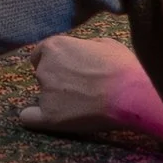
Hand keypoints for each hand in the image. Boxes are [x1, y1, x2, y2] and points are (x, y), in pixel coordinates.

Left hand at [20, 33, 162, 153]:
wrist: (133, 95)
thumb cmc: (122, 67)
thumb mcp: (103, 43)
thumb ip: (83, 46)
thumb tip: (82, 51)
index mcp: (54, 46)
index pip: (40, 55)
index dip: (54, 63)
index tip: (67, 71)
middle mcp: (44, 68)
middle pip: (42, 74)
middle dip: (57, 80)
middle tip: (80, 89)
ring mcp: (45, 92)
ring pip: (42, 96)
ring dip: (55, 99)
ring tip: (81, 105)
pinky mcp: (50, 116)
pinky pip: (29, 118)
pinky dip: (34, 118)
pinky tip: (43, 119)